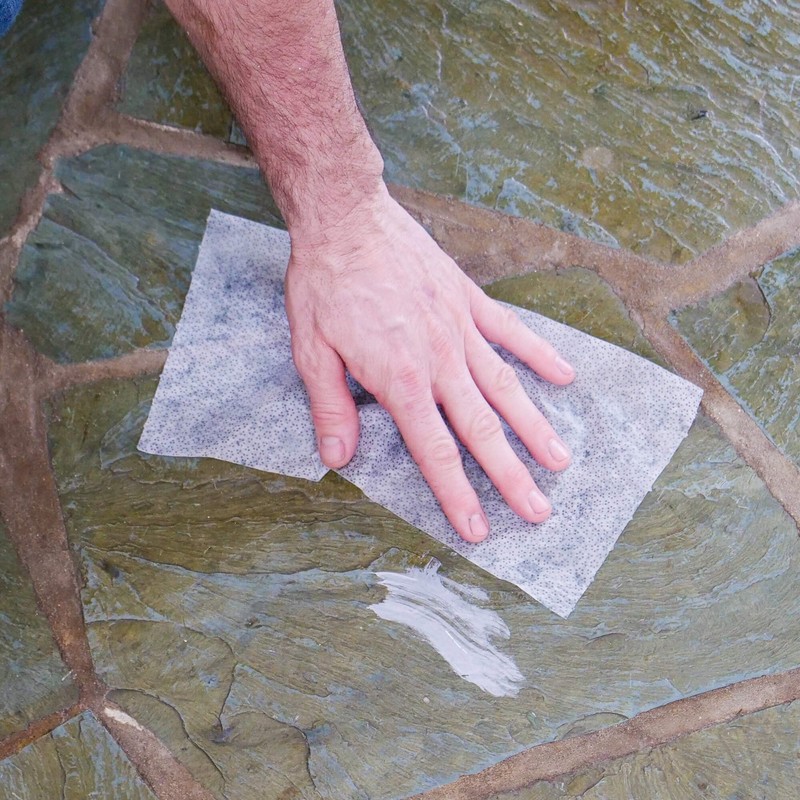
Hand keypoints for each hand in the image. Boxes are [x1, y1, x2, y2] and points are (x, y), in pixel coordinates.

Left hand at [285, 184, 575, 542]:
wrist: (347, 218)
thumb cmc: (326, 284)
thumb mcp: (312, 351)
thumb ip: (331, 408)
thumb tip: (338, 459)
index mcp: (400, 379)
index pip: (435, 449)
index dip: (457, 493)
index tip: (479, 528)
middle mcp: (439, 360)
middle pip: (482, 428)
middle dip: (510, 475)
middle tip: (539, 512)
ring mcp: (460, 328)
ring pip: (506, 387)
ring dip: (535, 427)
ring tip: (561, 460)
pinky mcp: (469, 299)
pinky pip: (512, 332)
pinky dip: (540, 354)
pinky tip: (565, 376)